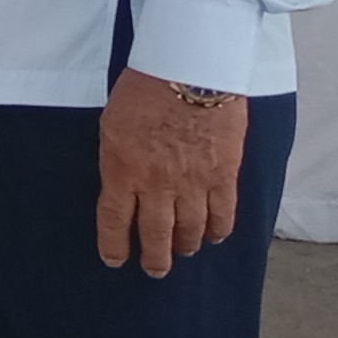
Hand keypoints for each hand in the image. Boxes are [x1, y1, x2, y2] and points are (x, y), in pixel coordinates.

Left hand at [96, 68, 245, 276]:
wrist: (191, 67)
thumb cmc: (144, 87)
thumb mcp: (113, 124)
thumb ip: (118, 159)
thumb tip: (124, 183)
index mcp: (122, 170)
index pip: (115, 222)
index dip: (115, 246)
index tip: (115, 260)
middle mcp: (157, 184)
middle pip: (156, 234)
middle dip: (155, 258)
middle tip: (156, 270)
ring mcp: (193, 182)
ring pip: (191, 229)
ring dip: (187, 245)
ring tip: (185, 252)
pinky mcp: (224, 173)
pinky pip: (224, 212)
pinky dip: (220, 229)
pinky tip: (216, 236)